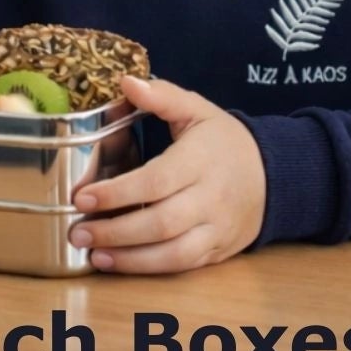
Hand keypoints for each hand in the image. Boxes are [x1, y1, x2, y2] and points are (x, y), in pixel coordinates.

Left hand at [69, 76, 266, 273]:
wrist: (274, 176)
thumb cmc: (224, 142)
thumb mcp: (198, 110)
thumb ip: (162, 96)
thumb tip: (126, 82)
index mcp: (200, 160)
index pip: (156, 181)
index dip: (118, 193)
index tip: (82, 196)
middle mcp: (211, 198)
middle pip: (161, 222)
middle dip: (115, 231)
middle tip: (76, 231)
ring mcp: (216, 229)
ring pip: (171, 253)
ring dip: (128, 257)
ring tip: (91, 252)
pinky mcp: (216, 251)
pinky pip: (181, 266)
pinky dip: (147, 268)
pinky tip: (116, 262)